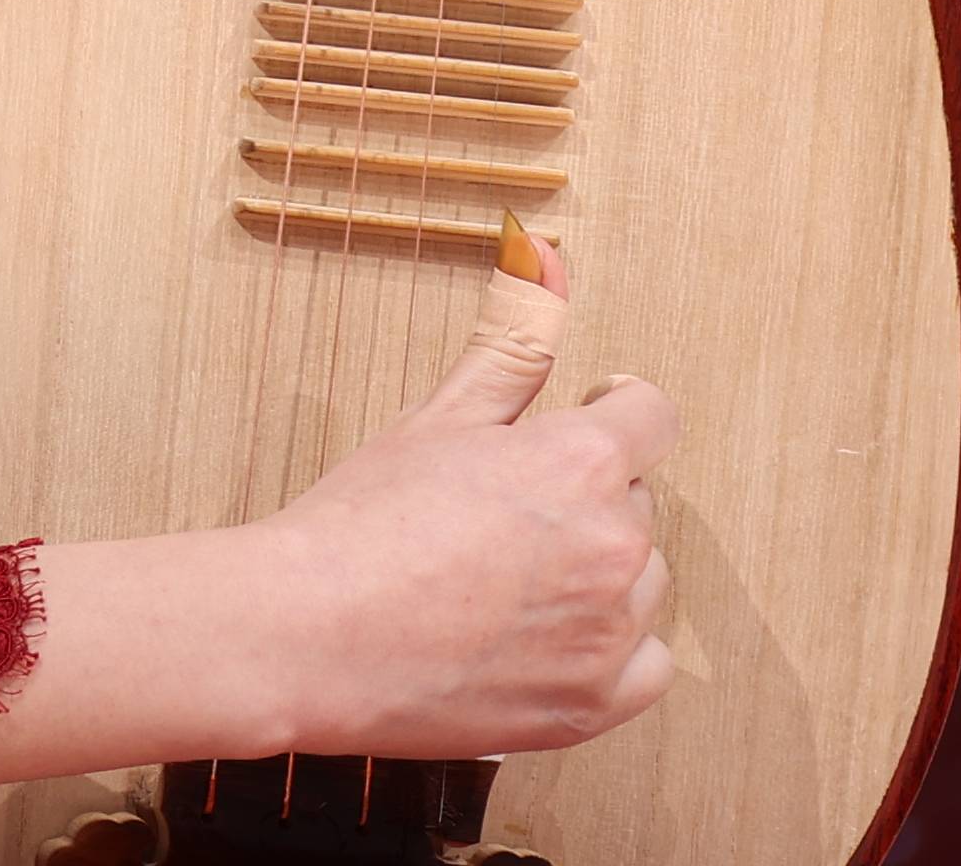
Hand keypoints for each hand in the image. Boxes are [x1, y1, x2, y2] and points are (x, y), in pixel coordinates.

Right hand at [233, 253, 676, 758]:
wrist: (308, 635)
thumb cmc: (362, 524)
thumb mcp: (442, 413)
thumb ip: (515, 336)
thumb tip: (548, 256)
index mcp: (583, 461)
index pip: (651, 417)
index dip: (613, 414)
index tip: (583, 425)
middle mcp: (613, 546)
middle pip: (637, 503)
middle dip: (588, 499)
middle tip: (507, 515)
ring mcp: (607, 632)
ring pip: (643, 582)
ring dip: (600, 573)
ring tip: (511, 577)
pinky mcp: (592, 705)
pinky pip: (647, 666)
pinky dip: (611, 651)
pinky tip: (548, 636)